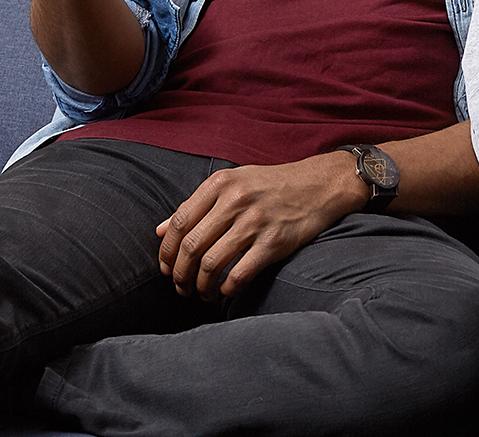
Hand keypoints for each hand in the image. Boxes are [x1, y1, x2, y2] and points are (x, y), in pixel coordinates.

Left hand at [155, 152, 364, 297]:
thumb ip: (196, 206)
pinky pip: (239, 274)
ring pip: (211, 264)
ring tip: (200, 293)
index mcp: (220, 184)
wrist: (317, 185)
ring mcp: (255, 222)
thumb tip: (160, 231)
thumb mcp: (231, 184)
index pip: (179, 222)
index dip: (167, 250)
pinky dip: (227, 288)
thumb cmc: (270, 185)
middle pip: (192, 246)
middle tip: (180, 287)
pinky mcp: (274, 242)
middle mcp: (235, 201)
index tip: (166, 268)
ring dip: (200, 286)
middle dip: (180, 274)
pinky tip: (225, 291)